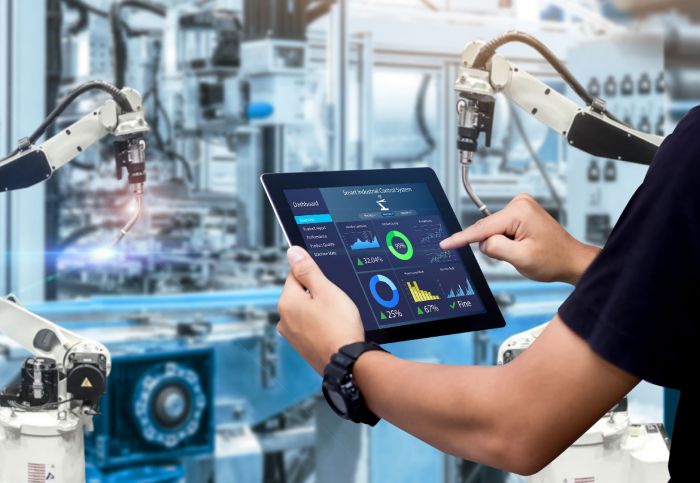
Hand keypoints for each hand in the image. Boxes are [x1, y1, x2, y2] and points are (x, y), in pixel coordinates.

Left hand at [277, 246, 364, 373]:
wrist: (348, 363)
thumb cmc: (339, 325)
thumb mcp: (326, 290)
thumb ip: (308, 270)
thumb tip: (292, 252)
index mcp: (286, 302)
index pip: (295, 274)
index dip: (315, 276)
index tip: (329, 284)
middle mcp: (283, 319)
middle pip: (300, 293)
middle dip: (317, 294)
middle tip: (336, 302)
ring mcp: (291, 335)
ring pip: (306, 311)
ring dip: (320, 310)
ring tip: (337, 317)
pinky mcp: (302, 347)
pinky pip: (310, 327)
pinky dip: (321, 325)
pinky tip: (334, 329)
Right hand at [440, 194, 598, 284]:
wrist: (570, 260)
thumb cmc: (553, 259)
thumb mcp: (521, 258)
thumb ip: (495, 248)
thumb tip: (482, 242)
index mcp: (519, 212)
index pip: (482, 228)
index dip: (461, 238)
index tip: (445, 243)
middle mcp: (519, 204)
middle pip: (487, 229)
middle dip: (494, 245)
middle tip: (516, 254)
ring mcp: (520, 207)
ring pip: (492, 231)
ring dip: (502, 244)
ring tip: (523, 249)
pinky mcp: (520, 213)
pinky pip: (499, 229)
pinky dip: (506, 241)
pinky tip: (522, 245)